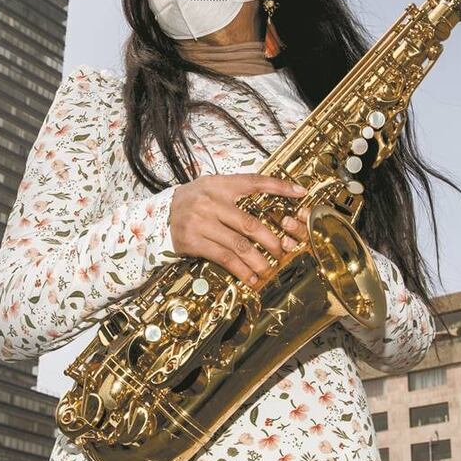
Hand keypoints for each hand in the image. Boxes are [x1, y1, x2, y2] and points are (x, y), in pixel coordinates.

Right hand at [169, 174, 306, 285]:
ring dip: (258, 261)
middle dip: (271, 241)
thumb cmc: (193, 202)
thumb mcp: (214, 187)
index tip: (300, 193)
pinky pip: (223, 258)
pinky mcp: (192, 241)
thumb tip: (283, 192)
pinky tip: (250, 277)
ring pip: (238, 245)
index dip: (278, 186)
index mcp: (218, 185)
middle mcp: (209, 202)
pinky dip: (240, 270)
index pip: (253, 182)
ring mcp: (199, 222)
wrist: (160, 216)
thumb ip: (242, 189)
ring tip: (268, 269)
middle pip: (250, 224)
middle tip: (283, 251)